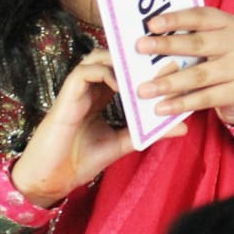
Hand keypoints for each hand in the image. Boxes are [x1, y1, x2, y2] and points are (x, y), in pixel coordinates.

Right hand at [9, 48, 183, 206]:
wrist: (52, 178)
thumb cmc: (80, 161)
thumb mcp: (123, 143)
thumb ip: (149, 132)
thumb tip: (182, 127)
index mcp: (101, 96)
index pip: (124, 69)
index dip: (145, 65)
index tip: (170, 64)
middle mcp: (90, 88)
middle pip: (112, 56)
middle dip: (135, 55)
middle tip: (160, 57)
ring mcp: (77, 89)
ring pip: (98, 57)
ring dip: (120, 60)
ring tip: (142, 72)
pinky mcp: (66, 95)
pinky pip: (85, 72)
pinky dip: (105, 73)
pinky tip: (122, 86)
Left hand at [136, 7, 233, 126]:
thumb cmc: (221, 60)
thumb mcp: (213, 41)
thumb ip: (189, 36)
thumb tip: (148, 38)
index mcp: (227, 23)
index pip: (200, 16)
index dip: (176, 19)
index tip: (151, 24)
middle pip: (198, 43)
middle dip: (167, 45)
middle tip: (139, 47)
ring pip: (199, 75)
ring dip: (169, 82)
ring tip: (144, 89)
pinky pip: (205, 98)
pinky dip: (182, 103)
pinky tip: (161, 108)